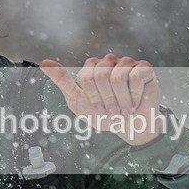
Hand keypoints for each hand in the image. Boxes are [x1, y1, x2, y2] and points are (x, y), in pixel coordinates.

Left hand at [39, 54, 161, 145]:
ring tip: (125, 109)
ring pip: (118, 75)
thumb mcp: (78, 101)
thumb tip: (44, 62)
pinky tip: (136, 101)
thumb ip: (62, 81)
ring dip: (121, 99)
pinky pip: (136, 76)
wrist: (130, 127)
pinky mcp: (144, 68)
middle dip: (106, 99)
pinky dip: (135, 95)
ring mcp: (127, 63)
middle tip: (113, 111)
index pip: (86, 75)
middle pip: (100, 74)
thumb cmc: (104, 115)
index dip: (92, 97)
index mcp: (92, 66)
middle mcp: (109, 61)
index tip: (99, 109)